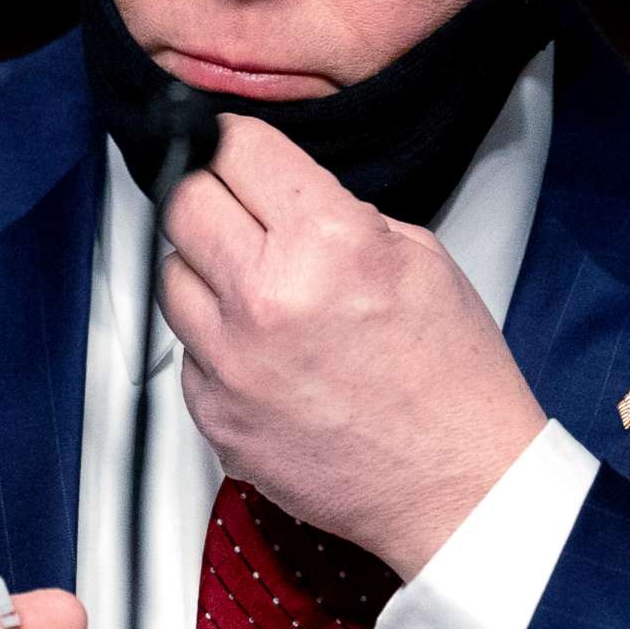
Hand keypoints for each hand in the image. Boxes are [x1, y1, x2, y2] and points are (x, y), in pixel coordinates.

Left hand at [161, 114, 549, 576]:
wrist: (460, 486)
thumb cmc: (452, 381)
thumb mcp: (420, 256)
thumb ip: (340, 213)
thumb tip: (281, 195)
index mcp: (325, 244)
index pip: (236, 149)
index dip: (237, 142)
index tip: (238, 150)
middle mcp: (266, 298)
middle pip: (183, 203)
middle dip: (210, 194)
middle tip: (238, 210)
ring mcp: (232, 362)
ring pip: (170, 276)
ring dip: (206, 270)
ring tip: (257, 288)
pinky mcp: (215, 416)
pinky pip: (187, 351)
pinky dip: (215, 343)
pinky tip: (263, 351)